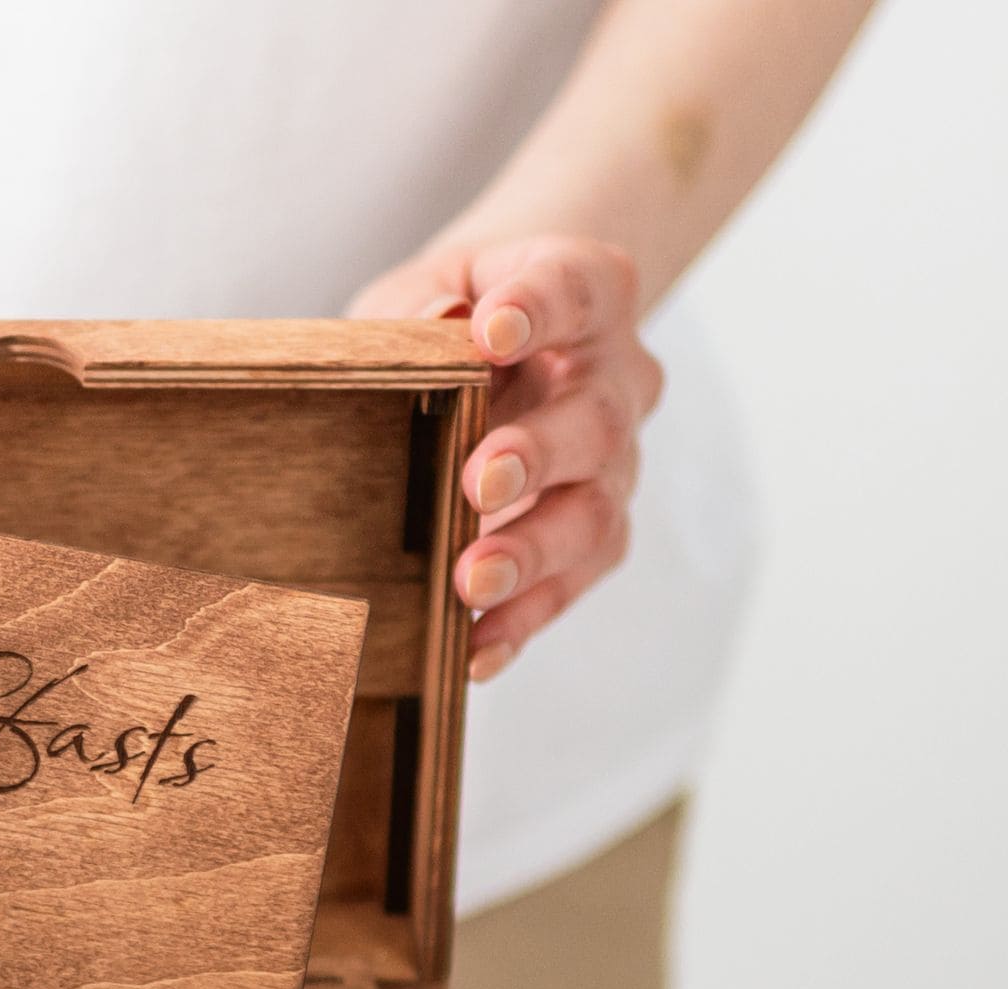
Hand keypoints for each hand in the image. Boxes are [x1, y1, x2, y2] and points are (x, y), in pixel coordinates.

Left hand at [352, 236, 662, 680]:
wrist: (496, 349)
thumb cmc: (451, 321)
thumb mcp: (420, 296)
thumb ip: (418, 311)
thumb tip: (437, 327)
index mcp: (585, 292)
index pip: (576, 289)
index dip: (540, 307)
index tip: (492, 331)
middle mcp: (616, 380)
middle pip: (595, 420)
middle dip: (539, 455)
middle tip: (479, 483)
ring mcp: (612, 465)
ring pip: (593, 514)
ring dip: (532, 554)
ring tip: (471, 584)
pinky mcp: (594, 537)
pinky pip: (571, 585)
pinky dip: (522, 621)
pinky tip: (474, 652)